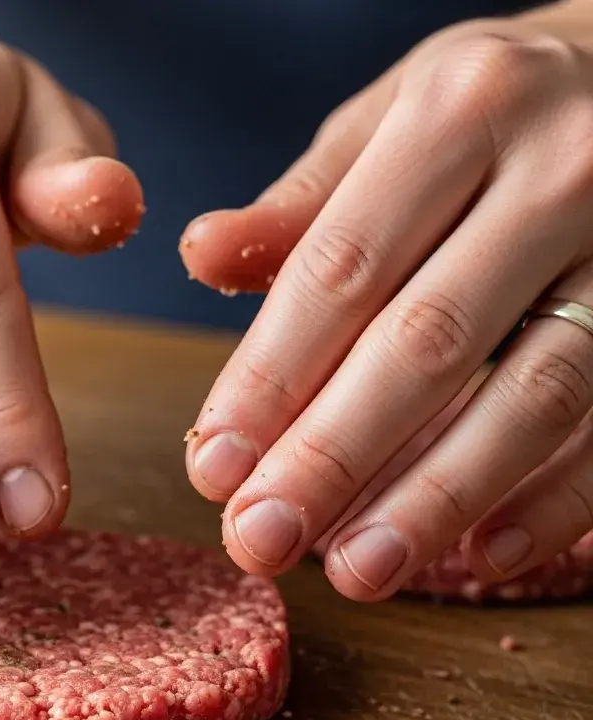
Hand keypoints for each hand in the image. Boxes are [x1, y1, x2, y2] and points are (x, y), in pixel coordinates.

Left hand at [179, 10, 592, 600]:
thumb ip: (302, 208)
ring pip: (536, 395)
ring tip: (359, 572)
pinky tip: (485, 559)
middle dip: (335, 457)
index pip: (340, 272)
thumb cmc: (493, 111)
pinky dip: (559, 502)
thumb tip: (199, 254)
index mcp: (459, 111)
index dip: (270, 380)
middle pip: (428, 343)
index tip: (213, 468)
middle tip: (262, 540)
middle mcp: (560, 170)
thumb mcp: (391, 124)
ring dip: (439, 499)